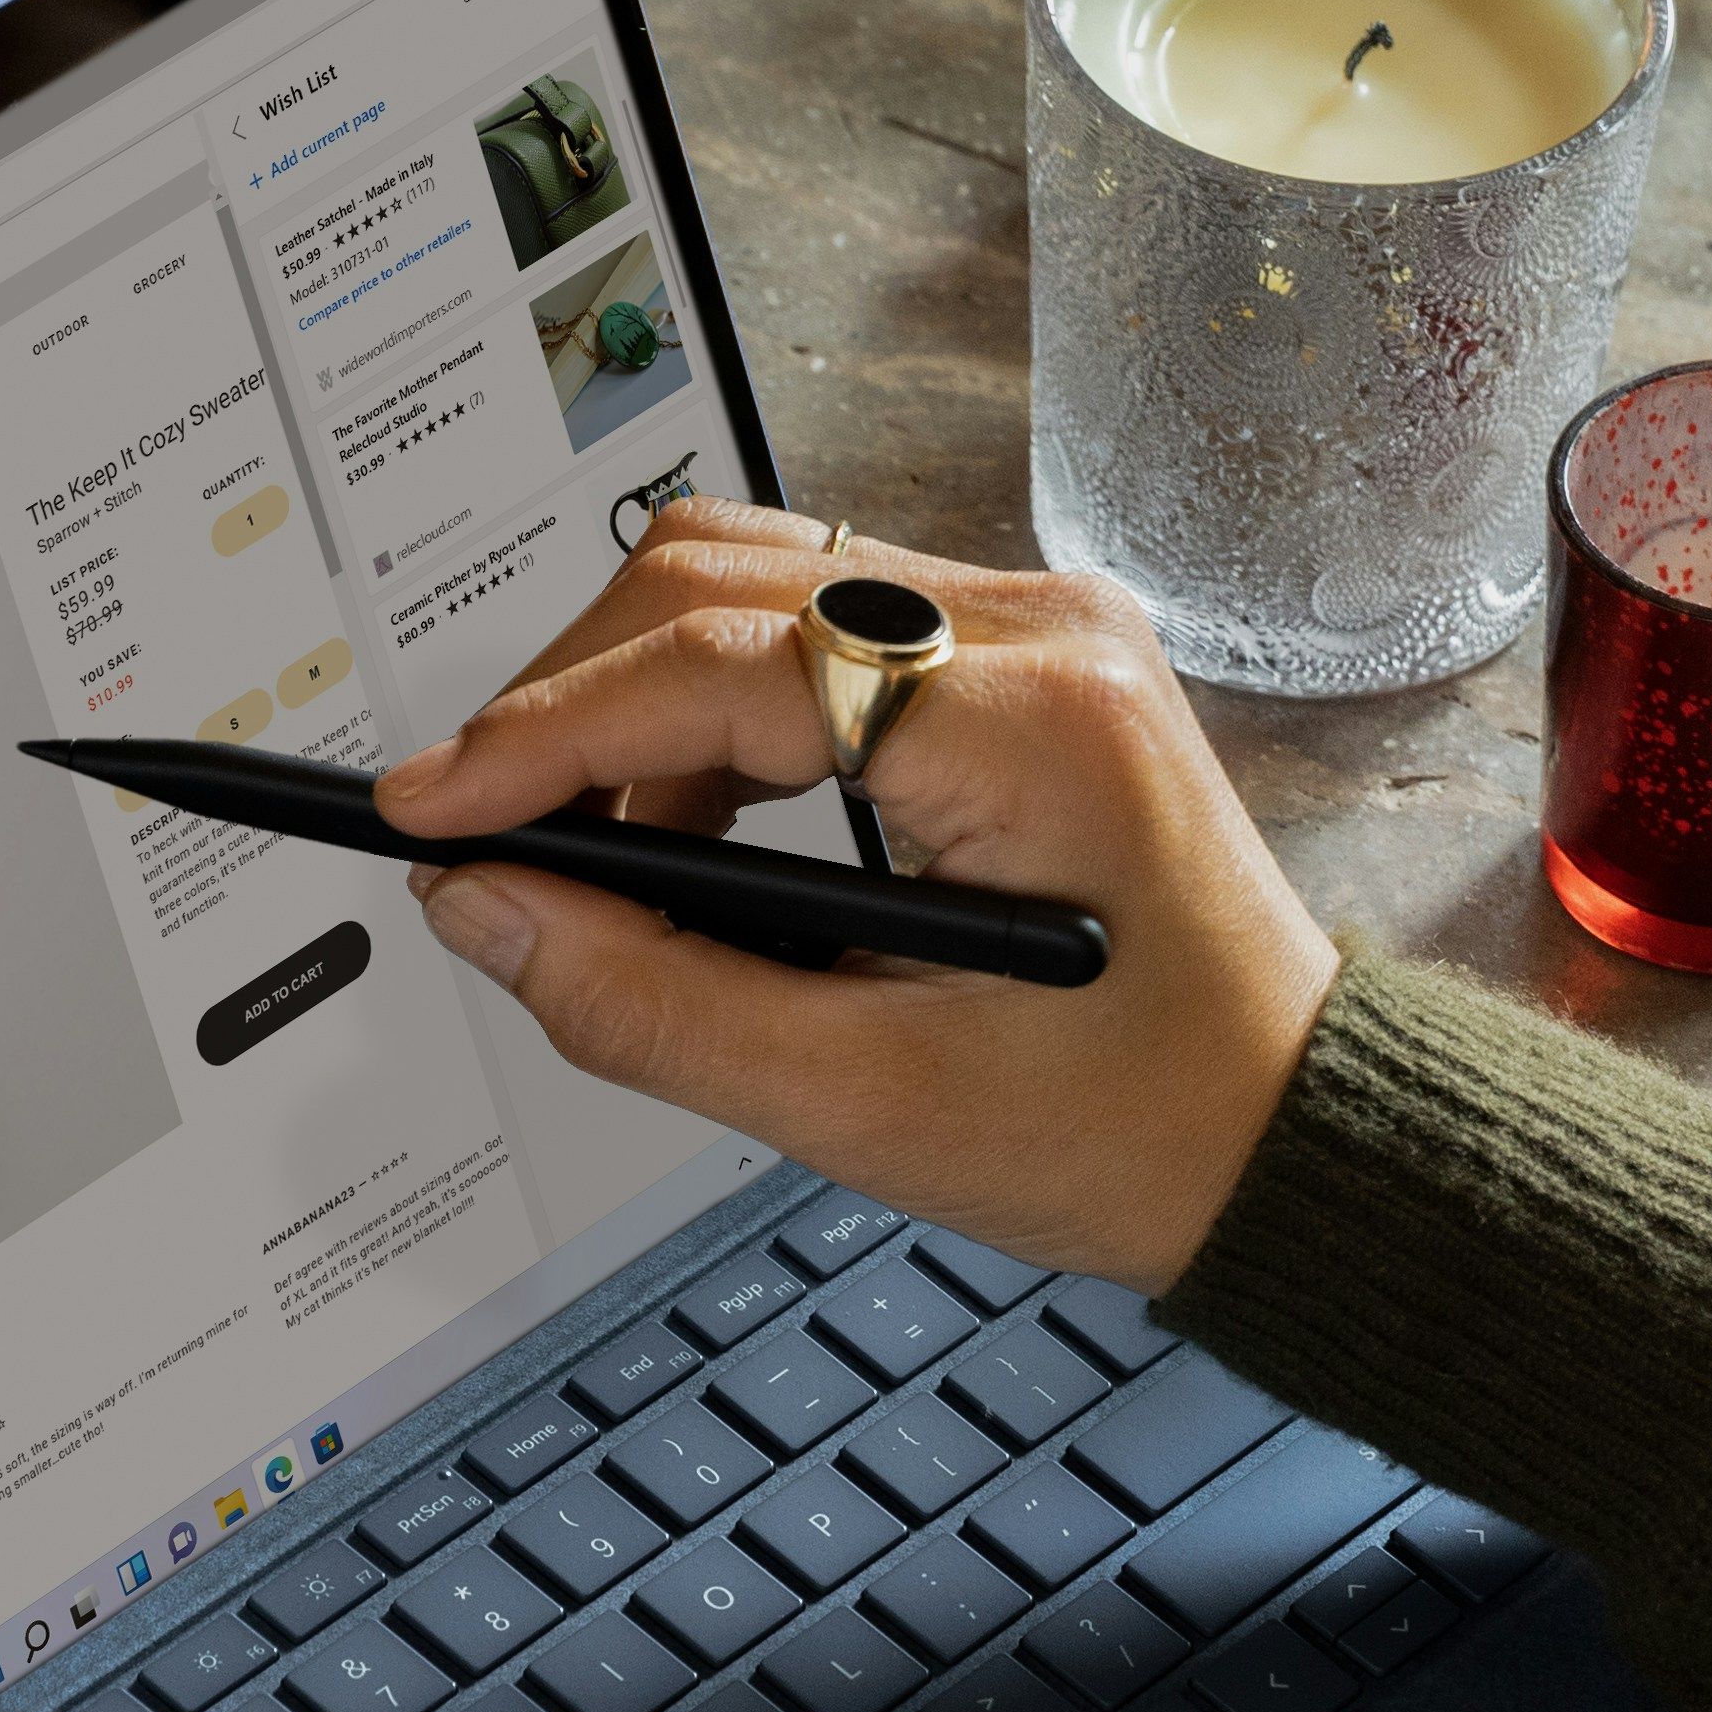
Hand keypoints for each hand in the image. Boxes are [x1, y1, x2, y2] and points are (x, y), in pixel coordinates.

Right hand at [379, 501, 1341, 1289]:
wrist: (1285, 1132)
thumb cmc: (1135, 1127)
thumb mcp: (865, 1104)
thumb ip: (650, 1001)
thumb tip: (485, 908)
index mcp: (1032, 722)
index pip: (719, 667)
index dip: (542, 739)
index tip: (425, 811)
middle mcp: (1042, 629)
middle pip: (717, 580)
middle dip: (570, 708)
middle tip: (487, 847)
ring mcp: (1037, 627)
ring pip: (753, 584)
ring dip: (638, 708)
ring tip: (603, 866)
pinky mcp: (1019, 658)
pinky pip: (815, 628)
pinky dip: (716, 719)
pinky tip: (697, 842)